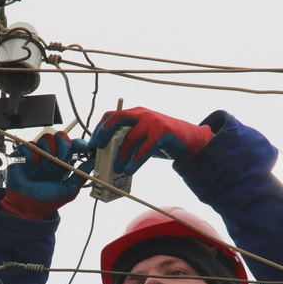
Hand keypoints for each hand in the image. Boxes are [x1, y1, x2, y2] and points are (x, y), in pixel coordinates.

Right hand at [1, 131, 90, 218]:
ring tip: (43, 171)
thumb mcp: (70, 189)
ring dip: (47, 156)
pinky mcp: (23, 153)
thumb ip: (82, 174)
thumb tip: (93, 161)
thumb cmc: (50, 199)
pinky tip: (32, 170)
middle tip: (62, 160)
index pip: (74, 144)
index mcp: (65, 160)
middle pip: (61, 136)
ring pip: (46, 139)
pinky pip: (30, 147)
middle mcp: (52, 153)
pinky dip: (33, 159)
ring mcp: (38, 152)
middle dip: (64, 147)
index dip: (79, 144)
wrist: (29, 206)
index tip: (84, 148)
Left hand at [89, 107, 212, 174]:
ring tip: (116, 168)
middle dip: (104, 132)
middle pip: (117, 118)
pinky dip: (135, 161)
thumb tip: (106, 157)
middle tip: (98, 149)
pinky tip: (129, 170)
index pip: (111, 115)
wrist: (190, 140)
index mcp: (134, 113)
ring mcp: (152, 122)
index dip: (100, 128)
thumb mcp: (142, 136)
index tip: (93, 144)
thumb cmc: (162, 140)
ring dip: (120, 155)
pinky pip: (145, 148)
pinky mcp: (162, 133)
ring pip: (130, 138)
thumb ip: (127, 141)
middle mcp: (141, 114)